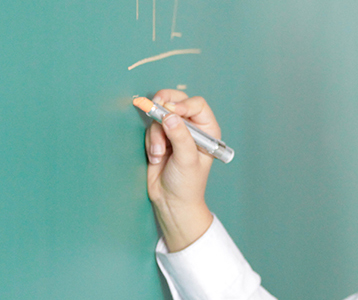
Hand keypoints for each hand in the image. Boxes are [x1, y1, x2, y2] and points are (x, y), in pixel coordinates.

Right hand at [144, 89, 219, 251]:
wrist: (171, 201)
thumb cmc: (187, 184)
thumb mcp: (187, 159)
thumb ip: (180, 136)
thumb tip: (169, 115)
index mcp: (207, 130)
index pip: (196, 105)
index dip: (183, 104)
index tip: (170, 112)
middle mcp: (192, 127)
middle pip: (177, 101)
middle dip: (164, 105)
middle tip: (154, 107)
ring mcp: (174, 131)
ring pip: (160, 117)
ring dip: (156, 135)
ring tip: (160, 154)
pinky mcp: (160, 138)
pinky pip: (150, 129)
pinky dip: (150, 142)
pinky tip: (156, 157)